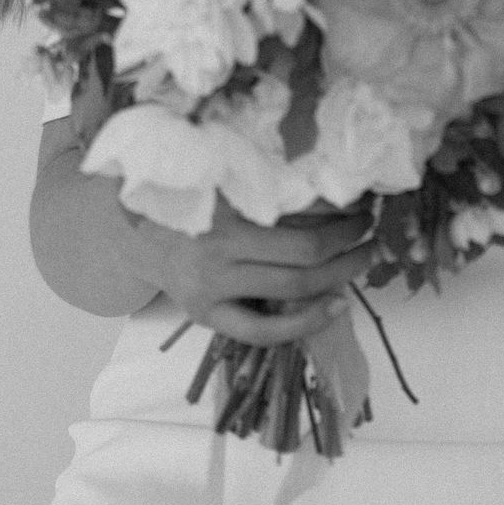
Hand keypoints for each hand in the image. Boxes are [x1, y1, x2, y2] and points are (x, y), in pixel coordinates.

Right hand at [100, 181, 378, 346]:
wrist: (132, 231)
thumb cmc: (186, 194)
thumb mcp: (221, 174)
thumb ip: (264, 176)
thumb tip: (330, 175)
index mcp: (227, 202)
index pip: (300, 209)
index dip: (340, 208)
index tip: (363, 201)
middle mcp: (220, 245)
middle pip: (305, 252)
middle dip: (349, 241)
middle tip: (371, 230)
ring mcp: (213, 285)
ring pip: (292, 289)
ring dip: (339, 275)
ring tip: (363, 260)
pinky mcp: (207, 314)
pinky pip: (262, 330)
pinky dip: (305, 323)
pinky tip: (335, 308)